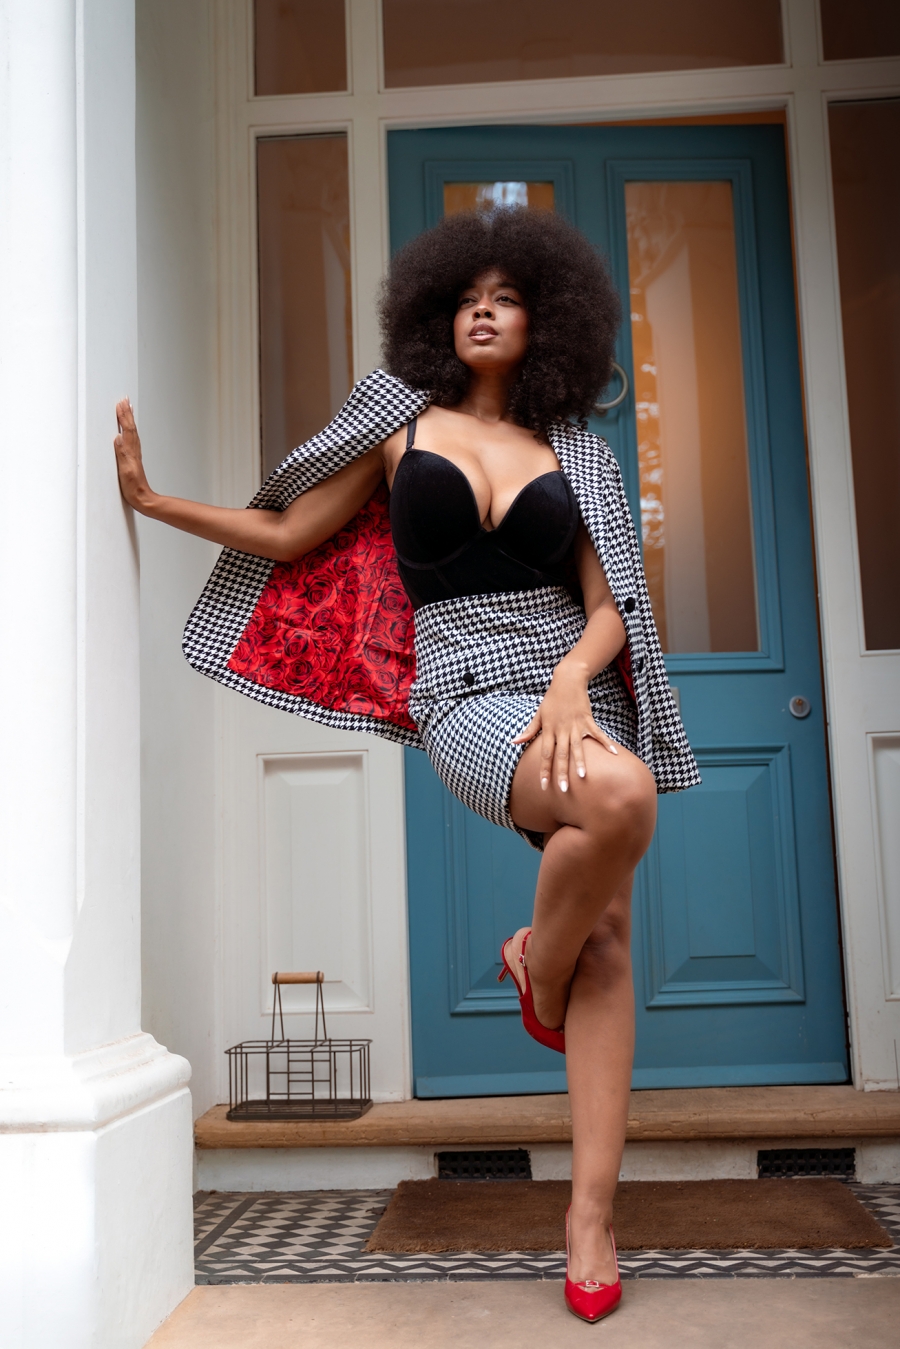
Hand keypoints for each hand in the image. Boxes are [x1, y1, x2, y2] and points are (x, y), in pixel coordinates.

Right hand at [113, 398, 153, 510]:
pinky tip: (127, 431)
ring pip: (132, 432)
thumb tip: (118, 437)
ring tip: (128, 409)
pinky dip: (130, 431)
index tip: (120, 404)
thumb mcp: (125, 470)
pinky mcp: (133, 459)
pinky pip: (132, 439)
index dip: (123, 416)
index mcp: (131, 452)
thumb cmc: (133, 487)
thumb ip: (122, 454)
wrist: (142, 498)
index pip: (127, 429)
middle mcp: (134, 451)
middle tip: (124, 400)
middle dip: (127, 413)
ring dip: (129, 420)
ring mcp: (134, 454)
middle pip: (130, 428)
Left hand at [512, 659, 617, 792]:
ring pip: (578, 747)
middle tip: (563, 789)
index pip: (545, 754)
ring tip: (582, 776)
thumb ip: (528, 731)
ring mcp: (576, 725)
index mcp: (549, 730)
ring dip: (580, 762)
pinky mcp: (588, 720)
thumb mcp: (538, 714)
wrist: (567, 680)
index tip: (543, 785)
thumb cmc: (552, 699)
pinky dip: (605, 743)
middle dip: (562, 772)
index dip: (544, 770)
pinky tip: (613, 753)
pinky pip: (598, 734)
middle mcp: (562, 730)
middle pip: (561, 754)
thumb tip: (513, 742)